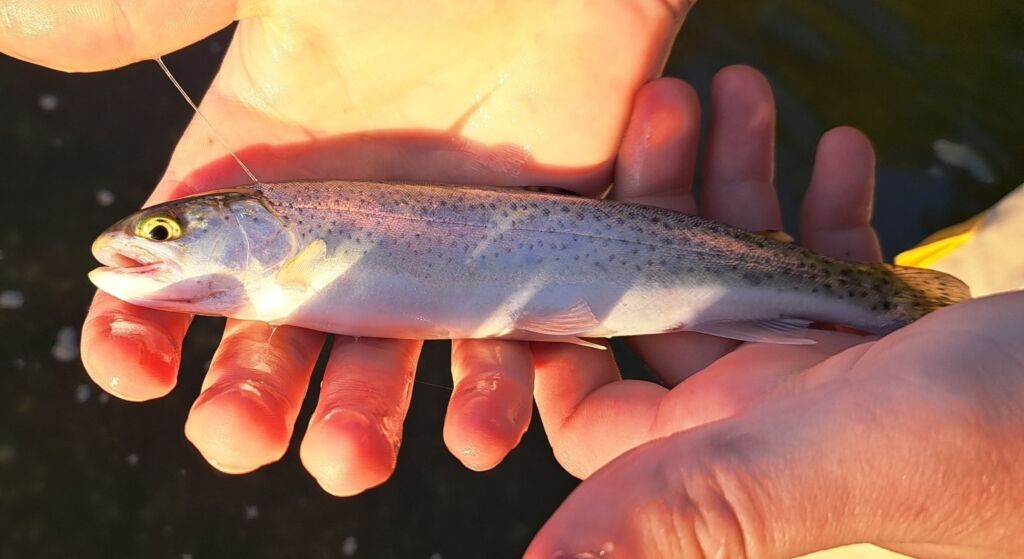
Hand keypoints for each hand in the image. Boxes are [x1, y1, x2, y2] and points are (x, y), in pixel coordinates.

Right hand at [0, 0, 691, 492]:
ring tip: (349, 460)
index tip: (132, 365)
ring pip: (388, 367)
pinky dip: (494, 402)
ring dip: (363, 426)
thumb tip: (13, 27)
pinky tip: (473, 429)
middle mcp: (341, 226)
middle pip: (281, 343)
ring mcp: (435, 249)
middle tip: (239, 433)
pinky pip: (508, 352)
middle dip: (252, 401)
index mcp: (263, 169)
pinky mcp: (524, 258)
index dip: (145, 323)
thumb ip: (149, 11)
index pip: (184, 269)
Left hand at [526, 67, 1023, 556]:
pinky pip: (834, 259)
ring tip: (744, 92)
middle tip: (670, 105)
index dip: (559, 340)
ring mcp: (827, 371)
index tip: (558, 238)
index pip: (595, 413)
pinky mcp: (891, 338)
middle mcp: (762, 415)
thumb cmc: (999, 441)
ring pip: (747, 266)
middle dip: (660, 200)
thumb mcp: (826, 458)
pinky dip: (828, 202)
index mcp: (724, 449)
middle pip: (667, 303)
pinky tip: (843, 151)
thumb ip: (692, 507)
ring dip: (739, 178)